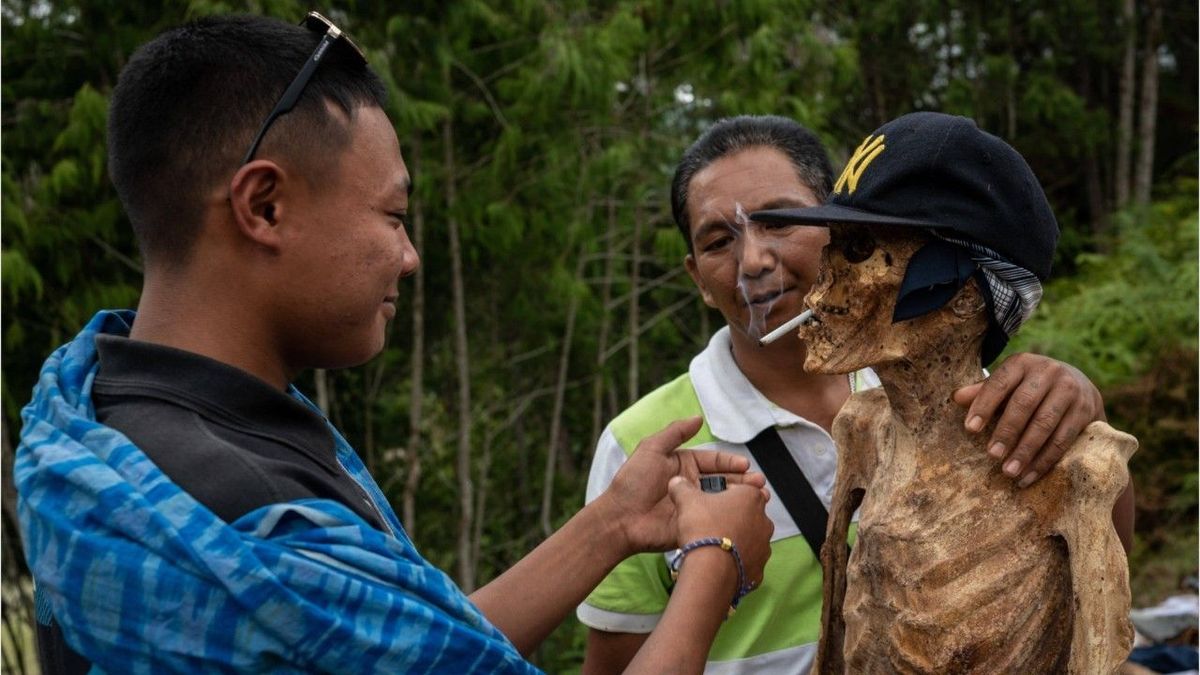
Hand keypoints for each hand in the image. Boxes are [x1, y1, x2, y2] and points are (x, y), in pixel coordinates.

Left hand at [599, 417, 767, 554]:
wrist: (620, 518)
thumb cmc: (633, 482)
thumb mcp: (652, 450)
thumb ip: (675, 433)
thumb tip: (698, 417)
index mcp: (683, 466)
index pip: (714, 462)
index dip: (730, 463)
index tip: (746, 465)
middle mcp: (691, 486)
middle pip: (724, 482)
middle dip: (743, 482)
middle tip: (760, 484)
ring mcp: (694, 507)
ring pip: (724, 501)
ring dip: (742, 499)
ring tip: (760, 498)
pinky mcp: (694, 527)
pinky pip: (716, 521)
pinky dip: (732, 519)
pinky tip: (746, 517)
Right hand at [668, 476, 773, 590]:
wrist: (710, 569)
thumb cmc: (703, 530)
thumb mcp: (687, 500)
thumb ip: (682, 487)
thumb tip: (677, 482)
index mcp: (752, 497)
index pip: (740, 489)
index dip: (722, 494)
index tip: (709, 502)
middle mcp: (764, 520)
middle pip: (746, 514)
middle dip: (730, 517)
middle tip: (709, 523)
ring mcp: (764, 546)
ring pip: (749, 538)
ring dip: (735, 539)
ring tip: (713, 544)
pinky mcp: (759, 568)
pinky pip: (747, 561)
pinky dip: (736, 561)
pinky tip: (720, 561)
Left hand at [954, 353, 1104, 487]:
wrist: (1080, 385)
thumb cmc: (1031, 387)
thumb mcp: (1009, 384)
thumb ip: (985, 392)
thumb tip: (956, 398)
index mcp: (1022, 363)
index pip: (999, 384)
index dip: (983, 406)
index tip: (970, 429)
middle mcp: (1049, 372)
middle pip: (1024, 405)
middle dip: (1006, 432)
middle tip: (992, 455)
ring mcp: (1070, 391)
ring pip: (1045, 424)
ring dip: (1026, 451)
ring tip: (1009, 472)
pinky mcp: (1086, 410)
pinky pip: (1063, 439)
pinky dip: (1045, 460)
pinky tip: (1029, 475)